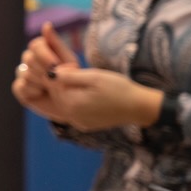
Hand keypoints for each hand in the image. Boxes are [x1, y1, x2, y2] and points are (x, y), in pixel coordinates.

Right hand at [11, 22, 79, 122]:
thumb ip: (56, 43)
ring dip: (41, 83)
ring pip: (25, 73)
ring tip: (52, 88)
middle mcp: (29, 59)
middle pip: (28, 58)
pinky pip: (20, 87)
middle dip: (44, 70)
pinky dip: (33, 91)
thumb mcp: (68, 60)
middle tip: (56, 79)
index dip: (44, 55)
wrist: (72, 102)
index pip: (35, 45)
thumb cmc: (72, 79)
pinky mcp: (19, 88)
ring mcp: (22, 73)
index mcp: (41, 49)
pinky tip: (41, 94)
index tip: (56, 65)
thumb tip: (46, 24)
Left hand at [45, 68, 162, 131]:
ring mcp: (79, 122)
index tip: (74, 66)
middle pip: (56, 94)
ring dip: (69, 91)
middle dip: (63, 82)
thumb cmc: (118, 88)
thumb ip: (70, 76)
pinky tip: (88, 94)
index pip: (53, 85)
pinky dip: (76, 100)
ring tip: (84, 82)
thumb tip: (51, 74)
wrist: (139, 107)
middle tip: (77, 71)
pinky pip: (73, 110)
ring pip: (64, 102)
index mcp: (72, 104)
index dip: (60, 72)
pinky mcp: (86, 124)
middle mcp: (72, 116)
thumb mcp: (94, 77)